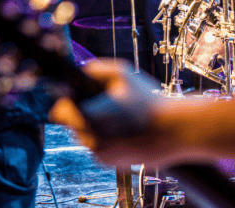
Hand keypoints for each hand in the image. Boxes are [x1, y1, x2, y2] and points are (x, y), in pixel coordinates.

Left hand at [49, 59, 172, 166]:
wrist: (175, 131)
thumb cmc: (149, 101)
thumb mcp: (122, 74)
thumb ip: (95, 69)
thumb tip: (80, 72)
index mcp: (88, 118)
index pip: (58, 112)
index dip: (66, 101)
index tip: (76, 95)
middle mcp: (90, 140)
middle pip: (71, 124)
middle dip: (81, 113)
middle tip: (102, 104)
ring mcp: (100, 155)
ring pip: (85, 136)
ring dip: (94, 126)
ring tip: (116, 115)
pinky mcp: (110, 164)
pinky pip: (98, 147)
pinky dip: (105, 139)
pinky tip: (123, 129)